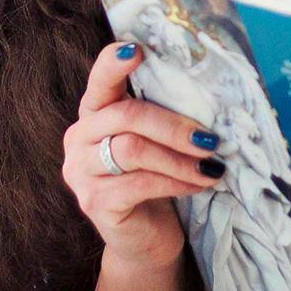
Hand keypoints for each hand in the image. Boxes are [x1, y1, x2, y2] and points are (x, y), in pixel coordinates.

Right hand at [61, 42, 226, 270]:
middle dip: (174, 125)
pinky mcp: (94, 201)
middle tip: (211, 139)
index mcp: (93, 114)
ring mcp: (80, 171)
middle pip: (125, 116)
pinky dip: (175, 182)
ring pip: (133, 149)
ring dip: (180, 158)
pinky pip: (139, 183)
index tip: (138, 49)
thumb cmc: (154, 183)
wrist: (143, 240)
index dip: (114, 63)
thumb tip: (209, 98)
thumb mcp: (155, 145)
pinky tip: (199, 184)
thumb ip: (161, 119)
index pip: (100, 81)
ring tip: (211, 166)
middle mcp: (78, 138)